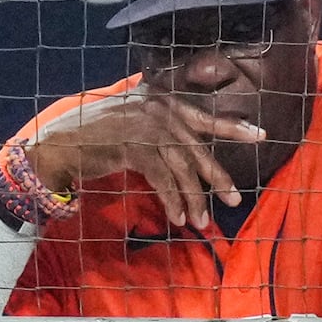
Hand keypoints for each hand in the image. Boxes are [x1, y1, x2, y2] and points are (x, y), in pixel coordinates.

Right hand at [24, 88, 263, 229]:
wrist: (60, 143)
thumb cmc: (96, 136)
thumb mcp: (133, 123)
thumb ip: (160, 129)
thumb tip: (188, 153)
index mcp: (160, 99)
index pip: (203, 116)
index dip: (232, 127)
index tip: (260, 136)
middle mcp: (157, 109)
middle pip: (196, 148)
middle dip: (217, 177)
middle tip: (234, 199)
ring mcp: (146, 125)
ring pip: (181, 168)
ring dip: (193, 198)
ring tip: (202, 221)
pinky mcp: (133, 145)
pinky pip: (162, 179)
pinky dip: (172, 200)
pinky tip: (177, 216)